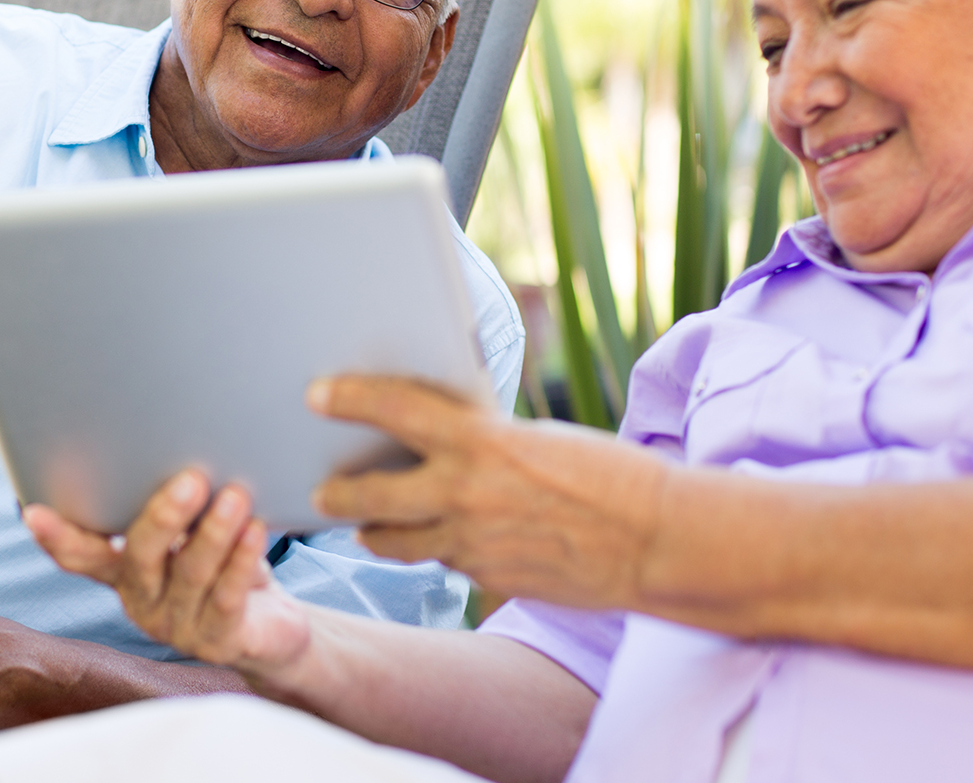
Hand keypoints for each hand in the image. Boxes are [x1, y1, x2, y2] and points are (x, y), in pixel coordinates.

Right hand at [25, 471, 312, 676]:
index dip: (57, 537)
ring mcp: (178, 627)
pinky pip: (226, 598)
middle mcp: (143, 601)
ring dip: (214, 531)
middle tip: (190, 479)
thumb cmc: (225, 566)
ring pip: (190, 573)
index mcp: (125, 572)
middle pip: (141, 557)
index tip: (33, 512)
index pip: (82, 556)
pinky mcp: (218, 642)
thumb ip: (175, 507)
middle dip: (162, 517)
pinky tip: (255, 530)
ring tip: (236, 495)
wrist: (274, 629)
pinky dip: (240, 561)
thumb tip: (174, 446)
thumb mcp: (194, 534)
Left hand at [309, 375, 671, 612]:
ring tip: (365, 526)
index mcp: (482, 441)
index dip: (349, 398)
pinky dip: (442, 550)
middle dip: (337, 496)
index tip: (317, 393)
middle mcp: (466, 494)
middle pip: (370, 499)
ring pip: (397, 543)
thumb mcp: (536, 439)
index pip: (395, 410)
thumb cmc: (607, 474)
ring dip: (376, 533)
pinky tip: (450, 542)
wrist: (655, 539)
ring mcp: (474, 544)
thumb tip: (445, 442)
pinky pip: (448, 562)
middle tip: (319, 492)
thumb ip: (484, 442)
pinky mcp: (489, 579)